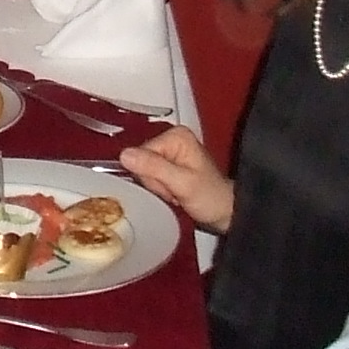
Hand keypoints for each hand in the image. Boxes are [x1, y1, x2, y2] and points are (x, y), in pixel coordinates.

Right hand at [116, 127, 234, 233]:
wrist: (224, 212)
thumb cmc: (210, 198)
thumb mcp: (182, 183)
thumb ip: (154, 167)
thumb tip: (124, 154)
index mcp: (175, 136)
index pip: (140, 153)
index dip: (149, 175)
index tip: (169, 186)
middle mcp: (170, 139)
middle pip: (140, 162)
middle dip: (155, 183)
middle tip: (174, 191)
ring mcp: (168, 152)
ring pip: (142, 172)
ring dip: (158, 188)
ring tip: (176, 194)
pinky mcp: (166, 165)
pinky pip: (149, 178)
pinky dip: (159, 190)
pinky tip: (173, 194)